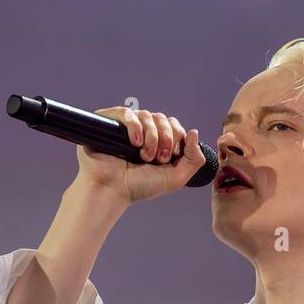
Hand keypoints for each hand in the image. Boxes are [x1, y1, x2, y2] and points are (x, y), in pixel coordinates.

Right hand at [77, 106, 206, 203]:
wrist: (112, 191)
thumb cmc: (139, 187)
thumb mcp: (175, 178)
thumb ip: (194, 159)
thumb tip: (194, 132)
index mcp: (157, 142)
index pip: (173, 125)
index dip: (177, 137)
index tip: (170, 157)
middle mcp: (142, 132)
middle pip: (162, 118)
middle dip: (165, 138)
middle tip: (158, 159)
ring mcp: (125, 127)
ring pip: (147, 115)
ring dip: (151, 136)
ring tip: (144, 156)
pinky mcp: (109, 123)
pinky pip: (127, 113)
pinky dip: (135, 126)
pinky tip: (135, 143)